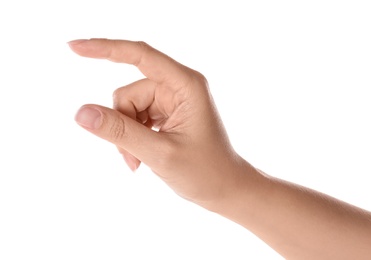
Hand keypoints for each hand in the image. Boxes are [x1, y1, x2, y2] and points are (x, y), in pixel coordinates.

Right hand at [69, 39, 249, 206]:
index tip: (74, 47)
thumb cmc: (205, 172)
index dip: (105, 48)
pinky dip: (132, 137)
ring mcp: (172, 99)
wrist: (225, 188)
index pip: (141, 56)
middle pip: (128, 93)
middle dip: (122, 124)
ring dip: (127, 135)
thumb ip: (120, 132)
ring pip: (127, 107)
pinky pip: (134, 117)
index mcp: (186, 85)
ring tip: (139, 160)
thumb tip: (82, 112)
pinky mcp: (167, 112)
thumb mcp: (159, 153)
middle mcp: (179, 86)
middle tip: (132, 156)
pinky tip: (142, 157)